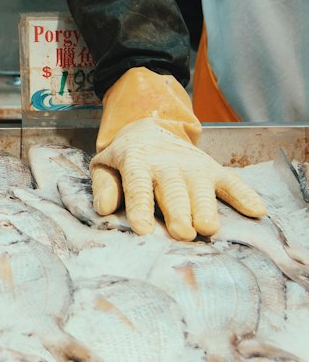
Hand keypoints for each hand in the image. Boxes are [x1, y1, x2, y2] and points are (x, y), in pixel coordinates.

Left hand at [90, 116, 265, 239]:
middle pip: (173, 190)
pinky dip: (244, 195)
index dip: (140, 207)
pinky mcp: (214, 169)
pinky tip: (256, 211)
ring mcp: (193, 165)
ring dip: (205, 207)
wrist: (149, 126)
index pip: (137, 185)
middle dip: (178, 212)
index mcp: (136, 161)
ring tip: (209, 229)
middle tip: (182, 234)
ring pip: (201, 188)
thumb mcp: (105, 166)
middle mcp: (166, 163)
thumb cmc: (126, 157)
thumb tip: (104, 209)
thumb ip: (104, 187)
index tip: (142, 230)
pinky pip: (232, 182)